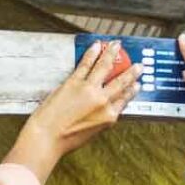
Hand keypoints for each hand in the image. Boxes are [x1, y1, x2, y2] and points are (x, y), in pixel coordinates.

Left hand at [4, 41, 141, 183]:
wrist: (47, 138)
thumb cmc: (65, 139)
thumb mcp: (91, 133)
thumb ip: (100, 119)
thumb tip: (102, 109)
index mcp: (108, 117)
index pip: (125, 99)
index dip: (132, 90)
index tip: (136, 84)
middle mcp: (103, 102)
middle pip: (121, 82)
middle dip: (131, 72)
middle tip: (138, 65)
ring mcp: (89, 90)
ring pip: (105, 67)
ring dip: (112, 53)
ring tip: (117, 45)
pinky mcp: (75, 82)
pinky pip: (86, 64)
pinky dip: (92, 53)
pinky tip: (96, 46)